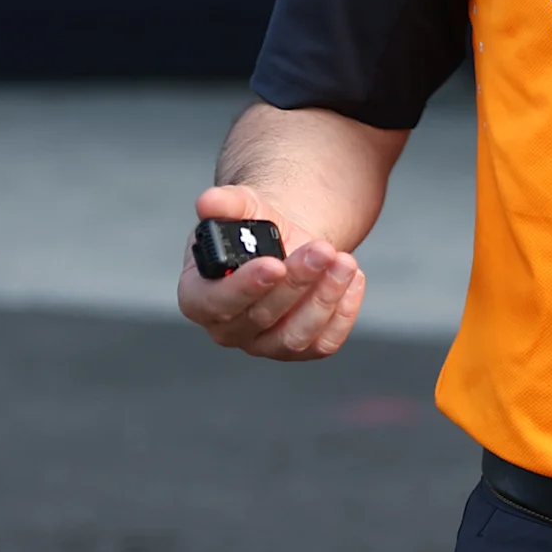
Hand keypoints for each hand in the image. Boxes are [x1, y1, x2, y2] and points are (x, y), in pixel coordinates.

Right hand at [177, 183, 365, 360]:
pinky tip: (353, 279)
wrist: (285, 243)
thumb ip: (224, 203)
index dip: (243, 288)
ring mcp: (264, 344)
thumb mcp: (240, 207)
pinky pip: (323, 343)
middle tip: (321, 250)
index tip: (274, 264)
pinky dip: (343, 313)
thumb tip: (208, 201)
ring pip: (293, 337)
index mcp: (199, 296)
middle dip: (296, 282)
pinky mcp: (300, 349)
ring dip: (323, 299)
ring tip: (344, 261)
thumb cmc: (252, 229)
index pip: (212, 303)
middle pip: (260, 317)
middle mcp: (228, 329)